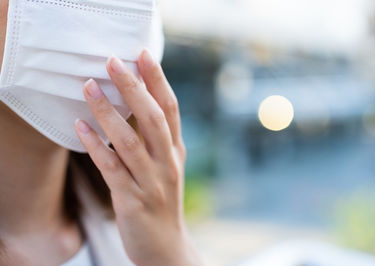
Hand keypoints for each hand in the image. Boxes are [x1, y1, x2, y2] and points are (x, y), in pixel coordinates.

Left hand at [74, 50, 201, 265]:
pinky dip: (95, 146)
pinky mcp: (132, 201)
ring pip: (130, 141)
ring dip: (108, 112)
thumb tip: (145, 103)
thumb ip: (160, 138)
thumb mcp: (169, 166)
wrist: (167, 246)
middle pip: (152, 118)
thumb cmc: (163, 200)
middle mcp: (167, 163)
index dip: (157, 80)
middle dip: (133, 87)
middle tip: (112, 61)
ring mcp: (151, 182)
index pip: (170, 109)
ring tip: (88, 86)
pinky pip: (111, 169)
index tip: (142, 54)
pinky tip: (79, 126)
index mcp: (175, 151)